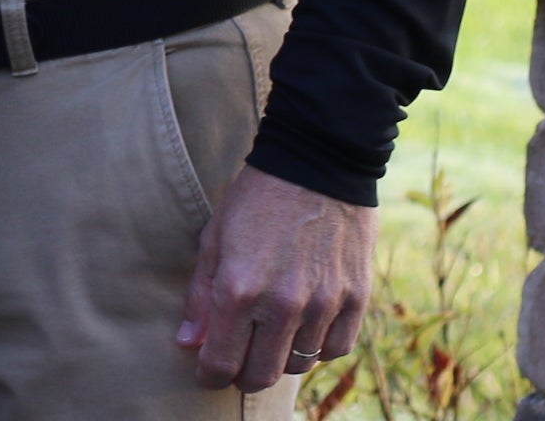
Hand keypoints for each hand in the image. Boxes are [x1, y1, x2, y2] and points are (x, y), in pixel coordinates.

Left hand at [176, 163, 372, 390]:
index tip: (207, 374)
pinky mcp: (355, 300)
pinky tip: (304, 330)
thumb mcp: (214, 239)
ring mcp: (323, 304)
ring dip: (280, 358)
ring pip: (299, 365)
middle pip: (262, 374)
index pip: (222, 361)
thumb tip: (188, 343)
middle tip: (236, 363)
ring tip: (270, 336)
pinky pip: (335, 349)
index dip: (211, 375)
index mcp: (239, 289)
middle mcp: (282, 304)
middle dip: (243, 376)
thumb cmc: (255, 201)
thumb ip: (200, 296)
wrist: (316, 168)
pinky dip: (317, 348)